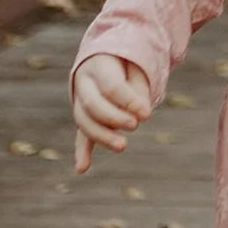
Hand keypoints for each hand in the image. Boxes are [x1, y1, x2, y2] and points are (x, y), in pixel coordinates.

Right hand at [71, 54, 151, 173]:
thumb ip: (139, 89)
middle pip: (92, 104)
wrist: (108, 58)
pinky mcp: (84, 116)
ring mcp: (79, 100)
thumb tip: (141, 116)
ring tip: (123, 146)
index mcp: (98, 65)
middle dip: (113, 118)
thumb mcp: (137, 69)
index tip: (147, 115)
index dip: (128, 101)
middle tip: (134, 126)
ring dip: (101, 136)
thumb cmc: (128, 63)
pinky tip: (82, 168)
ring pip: (84, 121)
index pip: (111, 86)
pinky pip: (81, 134)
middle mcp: (83, 83)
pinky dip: (83, 151)